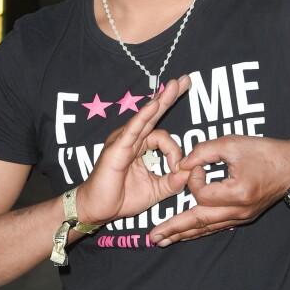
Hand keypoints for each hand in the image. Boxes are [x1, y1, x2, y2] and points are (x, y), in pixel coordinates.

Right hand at [77, 76, 190, 224]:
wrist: (99, 209)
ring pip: (145, 117)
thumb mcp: (156, 191)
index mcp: (141, 146)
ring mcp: (123, 140)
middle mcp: (132, 139)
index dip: (176, 151)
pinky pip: (133, 129)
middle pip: (154, 113)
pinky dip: (143, 117)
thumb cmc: (123, 198)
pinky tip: (154, 105)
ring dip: (161, 100)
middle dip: (170, 96)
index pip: (164, 136)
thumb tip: (190, 173)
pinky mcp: (117, 148)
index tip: (180, 170)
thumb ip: (173, 181)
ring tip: (174, 85)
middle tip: (185, 80)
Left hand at [149, 135, 289, 245]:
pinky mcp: (243, 216)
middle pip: (200, 222)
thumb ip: (204, 151)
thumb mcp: (233, 143)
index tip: (195, 164)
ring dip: (184, 234)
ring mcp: (242, 217)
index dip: (192, 178)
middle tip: (153, 237)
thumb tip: (182, 162)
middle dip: (174, 229)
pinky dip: (199, 230)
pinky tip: (186, 234)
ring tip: (163, 240)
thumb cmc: (266, 152)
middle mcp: (239, 210)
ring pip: (207, 228)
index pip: (201, 193)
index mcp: (237, 192)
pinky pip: (217, 226)